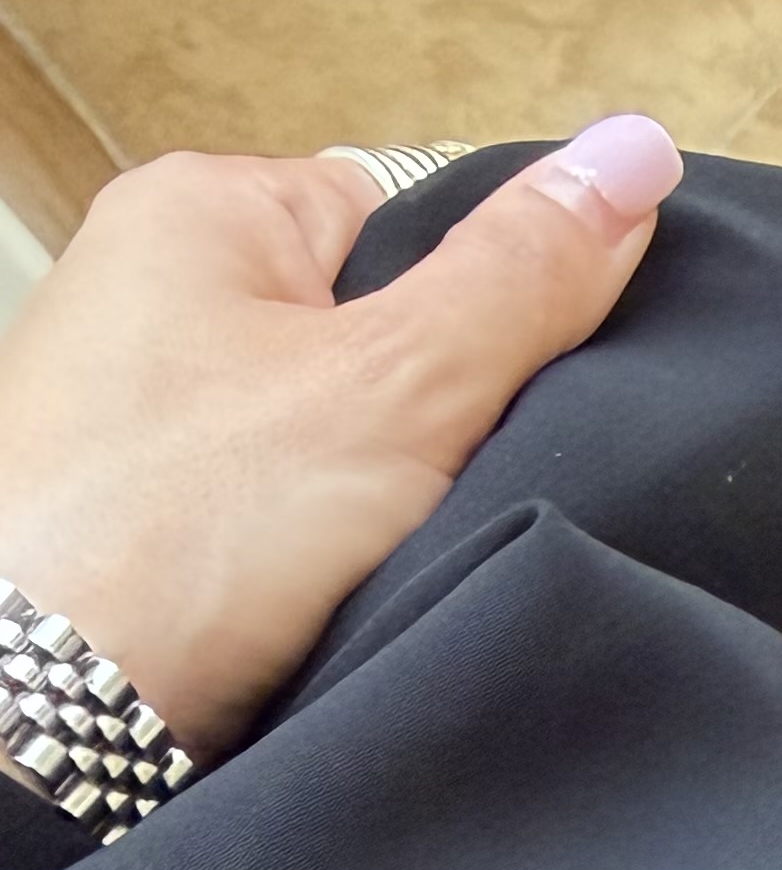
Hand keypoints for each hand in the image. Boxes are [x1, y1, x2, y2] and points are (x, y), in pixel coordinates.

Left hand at [0, 114, 682, 767]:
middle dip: (433, 423)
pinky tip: (328, 610)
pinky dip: (314, 571)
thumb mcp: (401, 386)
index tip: (510, 401)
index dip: (484, 313)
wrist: (40, 718)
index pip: (404, 215)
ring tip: (387, 562)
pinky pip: (274, 529)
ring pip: (328, 446)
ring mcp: (131, 415)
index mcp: (199, 211)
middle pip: (370, 338)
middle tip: (452, 495)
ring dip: (380, 509)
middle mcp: (146, 293)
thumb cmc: (188, 530)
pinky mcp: (132, 527)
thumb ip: (523, 278)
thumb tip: (633, 151)